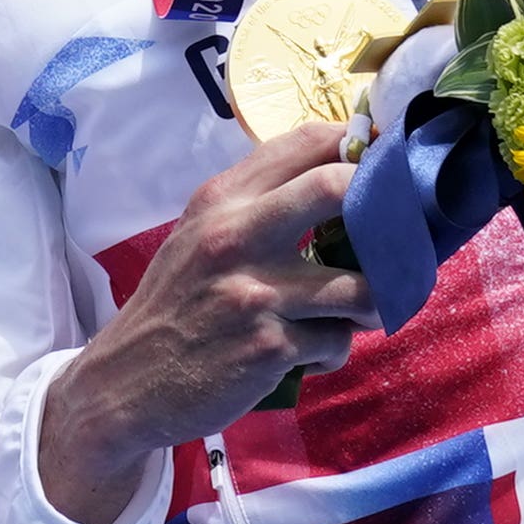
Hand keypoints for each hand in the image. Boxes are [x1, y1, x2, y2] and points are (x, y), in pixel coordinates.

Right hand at [33, 126, 367, 523]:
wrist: (127, 380)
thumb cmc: (175, 304)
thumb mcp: (199, 236)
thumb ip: (256, 205)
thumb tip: (342, 179)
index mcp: (220, 200)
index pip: (303, 143)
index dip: (357, 146)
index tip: (381, 164)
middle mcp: (236, 236)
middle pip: (335, 187)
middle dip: (383, 208)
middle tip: (396, 232)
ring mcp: (255, 293)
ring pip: (359, 285)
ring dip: (371, 304)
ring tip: (358, 313)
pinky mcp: (270, 346)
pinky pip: (337, 342)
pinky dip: (330, 351)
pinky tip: (305, 355)